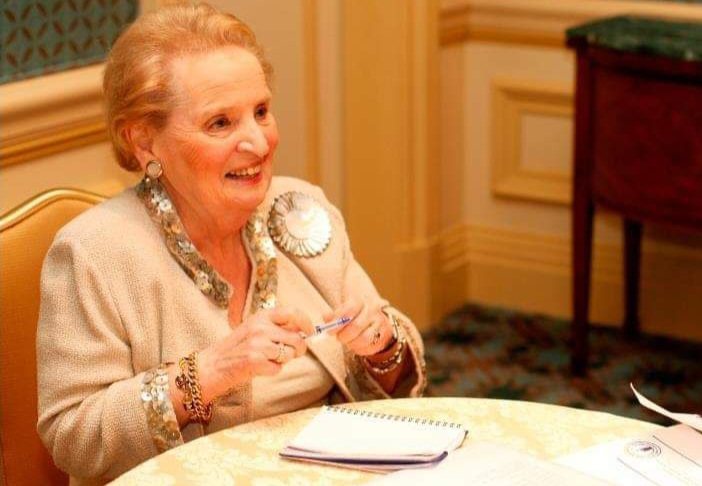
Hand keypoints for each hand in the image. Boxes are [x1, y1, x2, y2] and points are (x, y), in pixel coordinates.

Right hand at [197, 306, 312, 401]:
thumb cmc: (236, 349)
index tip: (310, 332)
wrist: (212, 366)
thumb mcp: (254, 329)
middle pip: (297, 338)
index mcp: (261, 316)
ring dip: (284, 360)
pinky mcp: (255, 361)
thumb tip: (303, 329)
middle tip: (292, 354)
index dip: (306, 322)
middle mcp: (260, 327)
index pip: (293, 312)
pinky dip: (272, 371)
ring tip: (267, 360)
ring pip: (290, 354)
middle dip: (299, 349)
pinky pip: (278, 368)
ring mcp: (257, 344)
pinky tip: (259, 368)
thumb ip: (276, 327)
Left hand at [323, 298, 393, 356]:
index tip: (329, 330)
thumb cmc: (355, 313)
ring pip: (364, 339)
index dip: (337, 322)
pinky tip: (355, 345)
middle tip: (339, 337)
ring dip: (351, 343)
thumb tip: (327, 319)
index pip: (349, 309)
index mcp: (361, 300)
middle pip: (356, 326)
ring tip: (347, 341)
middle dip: (343, 336)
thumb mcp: (344, 308)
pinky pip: (371, 347)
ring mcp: (381, 323)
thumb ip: (334, 314)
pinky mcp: (385, 335)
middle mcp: (373, 311)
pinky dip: (359, 349)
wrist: (374, 315)